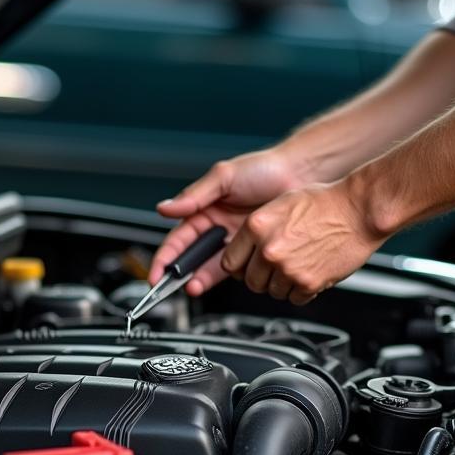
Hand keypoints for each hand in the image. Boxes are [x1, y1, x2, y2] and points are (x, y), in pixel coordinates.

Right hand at [150, 148, 305, 294]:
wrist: (299, 175)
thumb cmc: (263, 169)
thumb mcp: (223, 178)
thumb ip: (194, 195)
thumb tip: (165, 208)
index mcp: (203, 211)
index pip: (177, 239)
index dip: (164, 257)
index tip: (156, 273)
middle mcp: (217, 229)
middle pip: (192, 257)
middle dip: (180, 274)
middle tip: (171, 286)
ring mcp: (235, 241)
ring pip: (212, 266)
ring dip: (201, 278)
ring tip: (194, 286)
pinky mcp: (253, 250)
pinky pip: (238, 268)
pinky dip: (230, 275)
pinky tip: (225, 276)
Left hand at [221, 178, 385, 304]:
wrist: (359, 211)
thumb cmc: (327, 202)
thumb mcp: (281, 204)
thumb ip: (259, 229)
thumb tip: (246, 248)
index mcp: (257, 226)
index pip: (230, 261)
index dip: (240, 265)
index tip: (246, 265)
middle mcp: (269, 249)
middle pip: (250, 282)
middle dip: (262, 277)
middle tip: (277, 267)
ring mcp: (287, 268)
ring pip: (272, 292)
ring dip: (283, 284)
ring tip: (299, 265)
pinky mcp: (307, 283)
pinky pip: (295, 299)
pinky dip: (302, 290)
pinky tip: (310, 272)